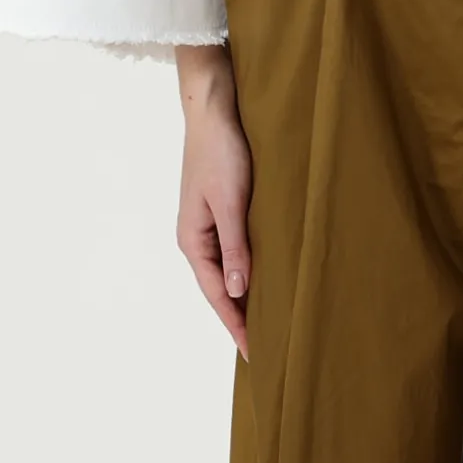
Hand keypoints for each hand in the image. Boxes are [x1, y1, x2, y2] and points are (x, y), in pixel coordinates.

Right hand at [175, 45, 251, 359]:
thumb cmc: (221, 151)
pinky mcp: (225, 207)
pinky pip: (237, 248)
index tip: (254, 354)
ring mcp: (210, 222)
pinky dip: (250, 267)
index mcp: (193, 239)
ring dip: (246, 293)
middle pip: (220, 287)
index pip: (215, 294)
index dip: (235, 324)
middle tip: (266, 348)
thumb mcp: (231, 200)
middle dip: (239, 316)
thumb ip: (235, 246)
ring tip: (269, 320)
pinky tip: (267, 275)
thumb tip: (237, 292)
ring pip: (229, 268)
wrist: (215, 108)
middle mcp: (198, 236)